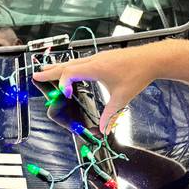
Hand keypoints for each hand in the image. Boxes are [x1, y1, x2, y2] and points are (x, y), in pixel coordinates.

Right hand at [33, 45, 159, 133]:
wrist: (152, 58)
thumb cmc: (137, 74)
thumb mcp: (122, 98)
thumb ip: (110, 115)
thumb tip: (104, 130)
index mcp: (95, 68)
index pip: (69, 73)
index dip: (63, 84)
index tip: (64, 95)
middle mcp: (93, 61)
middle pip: (66, 65)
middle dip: (50, 72)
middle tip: (36, 75)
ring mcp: (98, 58)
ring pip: (73, 62)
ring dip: (59, 68)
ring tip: (47, 70)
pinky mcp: (103, 58)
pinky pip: (81, 62)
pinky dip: (71, 67)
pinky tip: (71, 71)